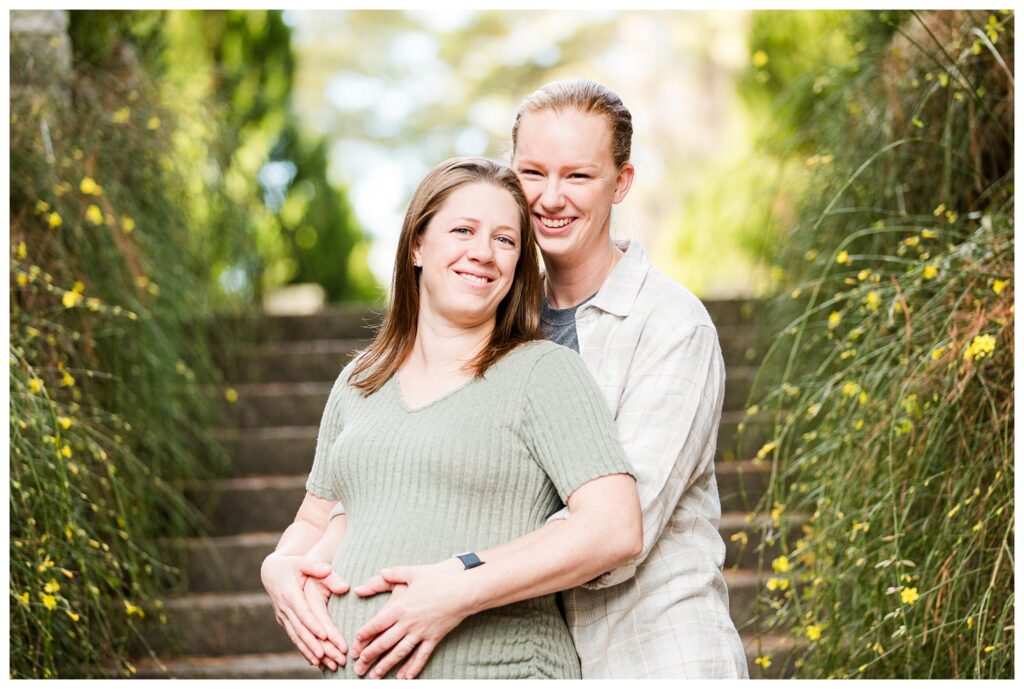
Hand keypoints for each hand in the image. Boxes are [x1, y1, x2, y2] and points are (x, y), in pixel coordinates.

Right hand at [260, 553, 348, 667]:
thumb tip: (329, 570)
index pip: (303, 612)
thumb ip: (316, 566)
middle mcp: (285, 608)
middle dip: (314, 644)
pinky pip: (294, 637)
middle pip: (300, 629)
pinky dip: (303, 649)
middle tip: (328, 656)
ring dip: (308, 651)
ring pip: (296, 637)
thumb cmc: (291, 565)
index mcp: (290, 594)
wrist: (271, 572)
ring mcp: (283, 616)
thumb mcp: (302, 562)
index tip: (324, 635)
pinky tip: (314, 661)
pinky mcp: (284, 621)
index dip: (313, 625)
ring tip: (322, 663)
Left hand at [350, 559, 474, 678]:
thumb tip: (378, 573)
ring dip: (386, 665)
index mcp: (400, 607)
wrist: (463, 590)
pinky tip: (405, 677)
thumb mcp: (412, 572)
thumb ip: (392, 574)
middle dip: (369, 656)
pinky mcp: (434, 638)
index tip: (355, 645)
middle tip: (359, 667)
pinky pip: (421, 656)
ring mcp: (421, 632)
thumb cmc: (438, 579)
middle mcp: (408, 622)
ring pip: (400, 653)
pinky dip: (412, 668)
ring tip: (375, 676)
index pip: (376, 625)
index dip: (364, 636)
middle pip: (384, 643)